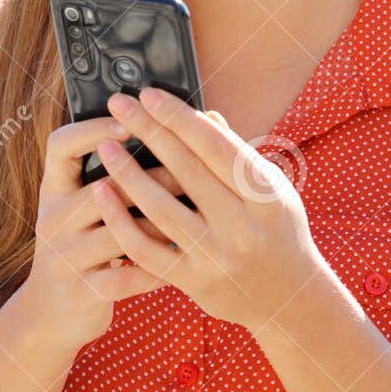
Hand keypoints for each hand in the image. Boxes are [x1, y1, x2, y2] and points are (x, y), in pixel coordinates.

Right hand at [14, 114, 173, 353]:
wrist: (53, 312)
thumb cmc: (88, 245)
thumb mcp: (89, 206)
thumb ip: (120, 173)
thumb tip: (174, 127)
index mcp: (56, 189)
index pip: (60, 146)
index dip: (91, 130)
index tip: (128, 121)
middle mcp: (53, 219)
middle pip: (98, 190)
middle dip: (147, 180)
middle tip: (189, 172)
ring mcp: (64, 257)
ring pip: (115, 236)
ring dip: (158, 226)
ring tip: (195, 217)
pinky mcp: (79, 292)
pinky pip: (121, 279)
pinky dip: (152, 272)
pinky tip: (179, 262)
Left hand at [90, 87, 332, 334]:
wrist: (287, 296)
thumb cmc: (277, 230)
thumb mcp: (272, 189)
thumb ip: (237, 155)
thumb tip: (204, 114)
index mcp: (265, 195)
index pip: (217, 146)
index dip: (181, 118)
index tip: (149, 94)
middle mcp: (243, 225)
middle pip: (187, 171)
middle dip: (150, 132)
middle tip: (119, 104)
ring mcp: (216, 256)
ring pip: (162, 209)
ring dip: (128, 174)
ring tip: (105, 147)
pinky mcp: (193, 281)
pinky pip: (147, 250)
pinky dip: (121, 222)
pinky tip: (103, 196)